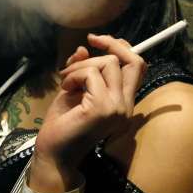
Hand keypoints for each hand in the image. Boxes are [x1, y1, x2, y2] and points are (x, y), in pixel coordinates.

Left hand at [33, 34, 146, 177]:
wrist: (54, 152)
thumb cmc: (63, 122)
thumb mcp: (73, 88)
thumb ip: (82, 69)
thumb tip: (84, 47)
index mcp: (124, 102)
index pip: (138, 67)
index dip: (123, 47)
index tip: (99, 40)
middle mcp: (127, 106)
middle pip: (132, 61)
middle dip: (107, 46)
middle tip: (84, 48)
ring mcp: (117, 108)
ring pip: (108, 64)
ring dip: (82, 66)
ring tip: (67, 81)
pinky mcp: (102, 108)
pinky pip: (91, 74)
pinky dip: (74, 75)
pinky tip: (65, 88)